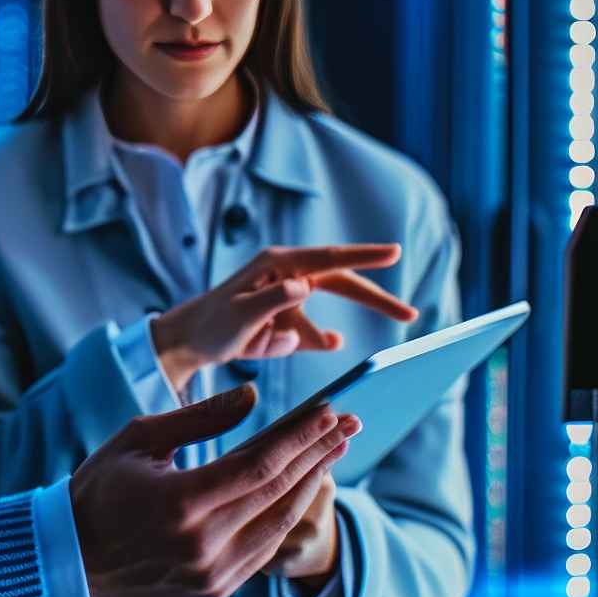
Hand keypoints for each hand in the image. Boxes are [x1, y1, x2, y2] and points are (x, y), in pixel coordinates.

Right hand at [71, 383, 359, 596]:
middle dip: (318, 453)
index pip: (259, 464)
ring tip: (335, 450)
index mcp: (179, 503)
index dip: (299, 436)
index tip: (330, 410)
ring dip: (313, 482)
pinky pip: (265, 548)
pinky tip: (304, 485)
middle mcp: (201, 545)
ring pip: (280, 522)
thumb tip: (252, 396)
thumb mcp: (139, 439)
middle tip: (349, 423)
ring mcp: (211, 574)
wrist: (71, 560)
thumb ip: (198, 417)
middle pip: (278, 491)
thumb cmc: (100, 489)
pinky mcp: (215, 590)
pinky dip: (288, 514)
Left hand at [151, 244, 413, 393]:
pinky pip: (306, 338)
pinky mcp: (287, 324)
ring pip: (317, 323)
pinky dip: (295, 345)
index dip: (364, 256)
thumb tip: (307, 285)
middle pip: (342, 284)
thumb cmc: (210, 323)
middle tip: (410, 314)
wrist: (187, 344)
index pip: (330, 258)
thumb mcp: (240, 313)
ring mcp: (289, 300)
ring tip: (257, 340)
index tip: (395, 251)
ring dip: (298, 339)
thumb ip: (274, 299)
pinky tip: (270, 344)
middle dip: (374, 300)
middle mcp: (288, 276)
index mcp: (278, 264)